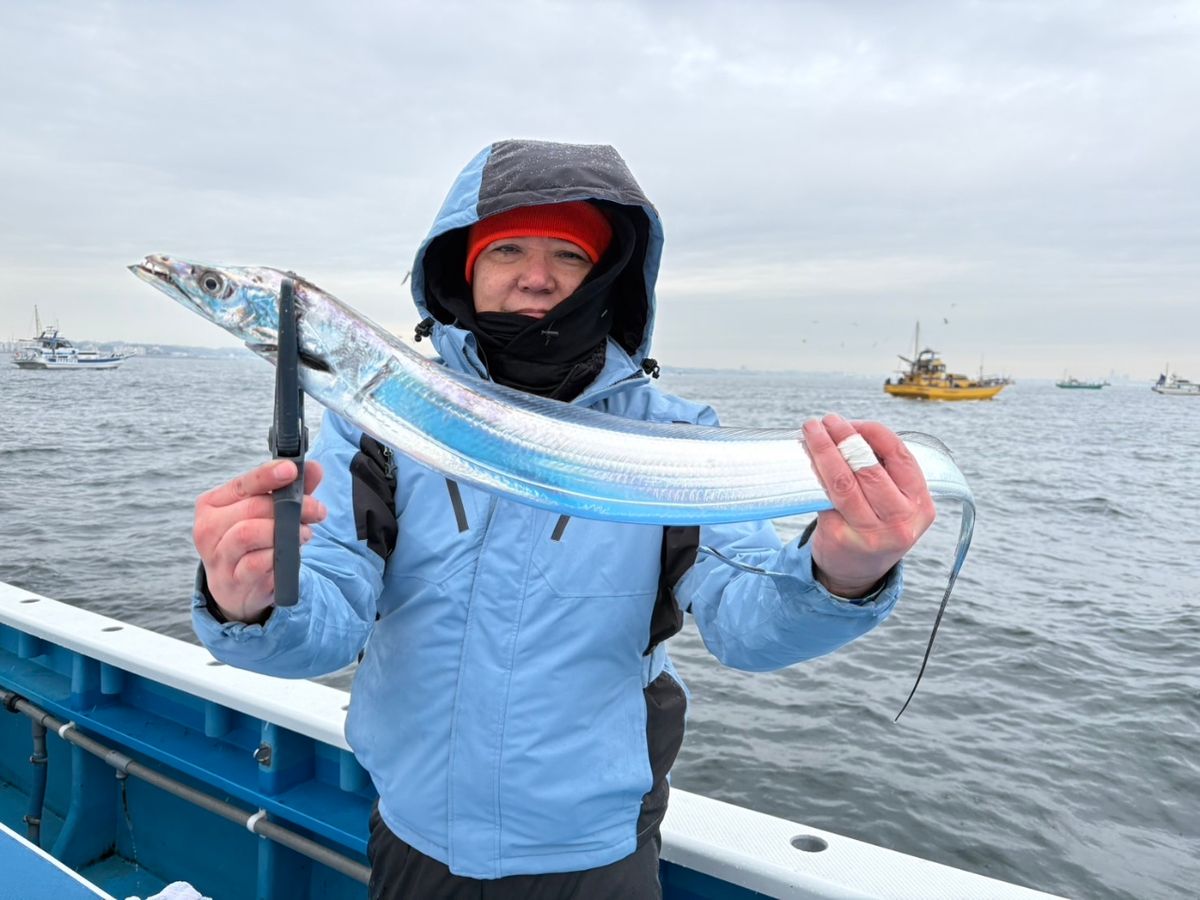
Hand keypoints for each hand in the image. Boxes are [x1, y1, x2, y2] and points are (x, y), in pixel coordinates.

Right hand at [194, 460, 326, 622]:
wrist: (236, 588)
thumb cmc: (252, 542)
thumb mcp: (266, 512)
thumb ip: (290, 490)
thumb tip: (314, 468)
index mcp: (212, 504)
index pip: (241, 484)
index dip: (267, 475)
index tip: (291, 470)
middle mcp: (208, 528)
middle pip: (252, 508)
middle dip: (291, 506)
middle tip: (317, 510)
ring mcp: (218, 556)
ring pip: (249, 533)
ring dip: (285, 531)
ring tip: (304, 533)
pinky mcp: (233, 580)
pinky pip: (257, 563)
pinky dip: (279, 555)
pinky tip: (291, 554)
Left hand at [801, 414, 934, 597]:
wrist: (857, 573)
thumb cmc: (877, 527)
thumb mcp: (896, 504)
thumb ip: (884, 472)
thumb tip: (848, 431)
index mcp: (920, 505)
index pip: (901, 457)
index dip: (875, 434)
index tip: (855, 422)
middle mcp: (899, 521)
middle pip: (867, 468)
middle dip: (844, 437)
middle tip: (826, 420)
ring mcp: (870, 533)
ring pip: (842, 482)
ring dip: (823, 450)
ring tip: (811, 431)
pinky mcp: (840, 538)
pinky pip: (823, 498)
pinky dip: (813, 474)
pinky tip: (806, 458)